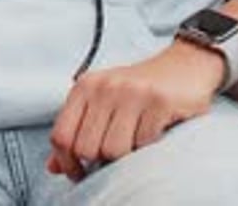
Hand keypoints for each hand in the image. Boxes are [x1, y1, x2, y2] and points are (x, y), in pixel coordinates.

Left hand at [47, 39, 224, 180]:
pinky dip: (147, 148)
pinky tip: (153, 134)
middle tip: (114, 157)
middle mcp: (105, 86)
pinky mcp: (159, 102)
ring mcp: (132, 92)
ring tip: (134, 142)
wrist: (184, 65)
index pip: (61, 135)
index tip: (79, 172)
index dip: (66, 163)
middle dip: (99, 161)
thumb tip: (53, 167)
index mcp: (85, 86)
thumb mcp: (102, 102)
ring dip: (125, 157)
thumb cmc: (139, 88)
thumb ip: (77, 130)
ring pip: (113, 151)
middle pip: (86, 148)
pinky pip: (144, 145)